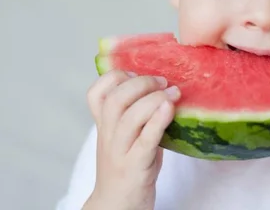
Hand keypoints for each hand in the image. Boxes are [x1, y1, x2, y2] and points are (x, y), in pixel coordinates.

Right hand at [83, 70, 179, 209]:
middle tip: (163, 82)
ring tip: (174, 93)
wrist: (117, 208)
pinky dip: (158, 120)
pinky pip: (145, 140)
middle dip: (141, 83)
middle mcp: (108, 136)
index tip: (137, 73)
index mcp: (104, 126)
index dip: (116, 76)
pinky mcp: (135, 167)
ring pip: (129, 116)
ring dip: (154, 99)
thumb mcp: (126, 137)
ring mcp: (120, 152)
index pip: (96, 93)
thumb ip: (137, 114)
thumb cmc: (128, 168)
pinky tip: (170, 109)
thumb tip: (164, 86)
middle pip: (115, 99)